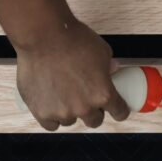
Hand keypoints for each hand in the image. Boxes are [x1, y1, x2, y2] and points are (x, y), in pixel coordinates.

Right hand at [15, 19, 130, 130]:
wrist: (44, 36)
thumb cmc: (73, 40)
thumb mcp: (102, 51)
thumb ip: (109, 66)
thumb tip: (113, 70)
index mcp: (103, 93)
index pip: (119, 112)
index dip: (119, 110)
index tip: (117, 109)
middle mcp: (84, 107)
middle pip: (95, 121)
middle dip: (93, 111)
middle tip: (86, 98)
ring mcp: (62, 112)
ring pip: (71, 121)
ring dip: (70, 111)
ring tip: (63, 93)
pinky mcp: (41, 112)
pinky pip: (51, 124)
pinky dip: (52, 117)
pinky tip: (51, 104)